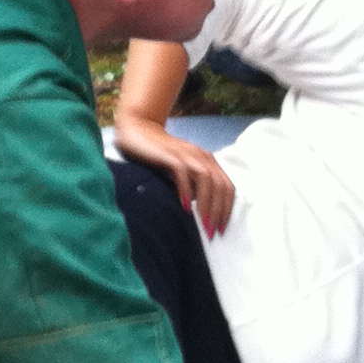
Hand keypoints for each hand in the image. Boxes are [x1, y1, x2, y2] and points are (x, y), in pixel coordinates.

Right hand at [112, 112, 236, 236]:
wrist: (137, 130)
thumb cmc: (159, 156)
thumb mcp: (181, 173)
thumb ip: (191, 187)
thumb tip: (198, 213)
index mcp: (208, 161)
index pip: (227, 187)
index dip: (226, 208)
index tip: (221, 229)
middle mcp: (201, 156)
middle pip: (220, 185)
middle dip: (218, 211)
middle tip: (212, 232)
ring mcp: (186, 153)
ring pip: (206, 179)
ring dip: (206, 204)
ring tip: (203, 224)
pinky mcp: (169, 154)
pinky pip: (182, 171)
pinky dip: (185, 189)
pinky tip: (184, 206)